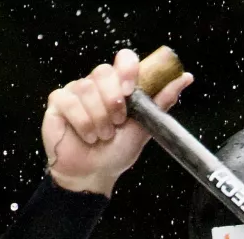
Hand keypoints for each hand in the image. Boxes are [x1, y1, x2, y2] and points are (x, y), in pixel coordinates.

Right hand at [42, 48, 193, 195]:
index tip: (130, 91)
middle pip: (103, 72)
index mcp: (118, 86)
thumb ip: (162, 101)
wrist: (95, 174)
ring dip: (99, 118)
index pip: (123, 58)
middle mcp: (96, 85)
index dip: (127, 69)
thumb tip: (185, 78)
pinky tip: (87, 135)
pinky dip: (82, 122)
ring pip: (86, 88)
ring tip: (102, 135)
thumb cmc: (117, 152)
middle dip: (113, 101)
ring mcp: (76, 91)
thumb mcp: (144, 126)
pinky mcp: (58, 102)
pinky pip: (69, 101)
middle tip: (117, 123)